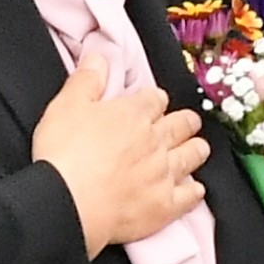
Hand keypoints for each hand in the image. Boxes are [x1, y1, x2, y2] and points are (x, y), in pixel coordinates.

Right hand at [33, 65, 208, 253]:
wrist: (69, 202)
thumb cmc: (64, 154)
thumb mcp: (67, 105)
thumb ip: (87, 79)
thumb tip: (100, 57)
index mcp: (134, 113)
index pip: (155, 99)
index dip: (155, 100)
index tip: (154, 102)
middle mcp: (156, 141)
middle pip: (181, 125)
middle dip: (185, 121)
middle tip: (188, 122)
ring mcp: (163, 174)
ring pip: (191, 156)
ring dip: (196, 150)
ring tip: (198, 148)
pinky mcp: (164, 206)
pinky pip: (189, 196)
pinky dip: (194, 192)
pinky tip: (196, 190)